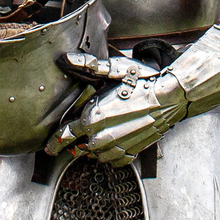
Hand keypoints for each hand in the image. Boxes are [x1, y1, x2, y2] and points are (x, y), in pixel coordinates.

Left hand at [58, 71, 187, 165]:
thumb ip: (87, 67)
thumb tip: (65, 59)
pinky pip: (114, 161)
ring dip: (95, 147)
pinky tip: (116, 141)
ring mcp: (117, 147)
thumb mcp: (113, 70)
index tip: (50, 148)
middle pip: (80, 147)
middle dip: (79, 141)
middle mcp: (101, 137)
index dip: (55, 142)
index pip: (65, 135)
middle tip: (84, 133)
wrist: (169, 97)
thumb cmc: (142, 82)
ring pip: (96, 155)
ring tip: (104, 133)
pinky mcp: (131, 152)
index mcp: (92, 118)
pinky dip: (112, 154)